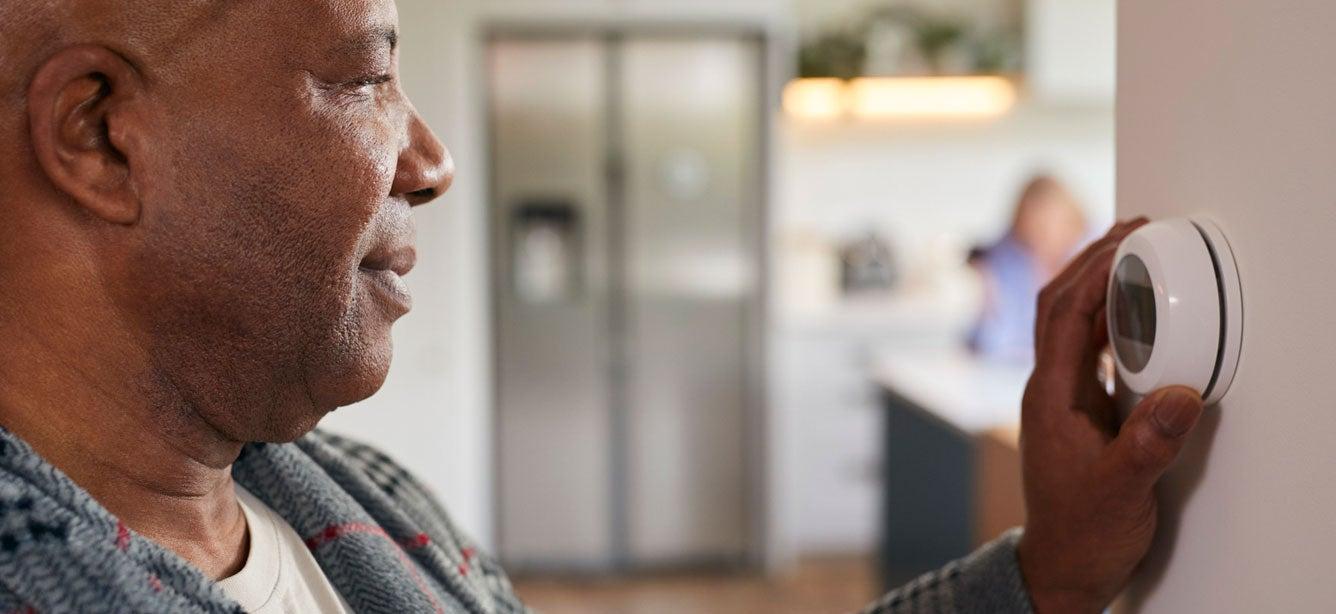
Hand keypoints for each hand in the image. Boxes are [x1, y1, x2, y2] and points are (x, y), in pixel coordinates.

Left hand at [1016, 219, 1205, 612]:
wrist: (1062, 565)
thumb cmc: (1083, 530)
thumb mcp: (1123, 488)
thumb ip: (1150, 443)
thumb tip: (1181, 393)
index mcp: (1050, 396)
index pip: (1063, 315)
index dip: (1093, 272)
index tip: (1127, 240)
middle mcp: (1048, 388)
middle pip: (1059, 305)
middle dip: (1091, 261)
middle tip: (1132, 229)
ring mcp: (1060, 397)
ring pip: (1070, 324)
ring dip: (1098, 285)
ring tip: (1134, 254)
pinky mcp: (1077, 409)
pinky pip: (1088, 349)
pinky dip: (1108, 320)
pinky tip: (1134, 314)